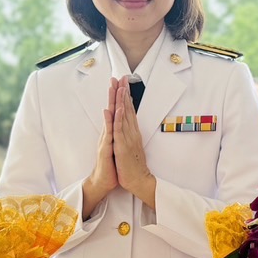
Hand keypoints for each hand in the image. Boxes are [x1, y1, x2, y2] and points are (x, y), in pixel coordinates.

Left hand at [110, 77, 155, 204]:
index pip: (129, 111)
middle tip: (123, 77)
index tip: (124, 83)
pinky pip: (120, 130)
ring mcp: (128, 138)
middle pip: (128, 108)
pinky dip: (119, 118)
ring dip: (122, 100)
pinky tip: (118, 108)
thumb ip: (129, 135)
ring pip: (124, 116)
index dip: (126, 96)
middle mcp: (132, 133)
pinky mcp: (123, 146)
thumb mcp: (130, 147)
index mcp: (132, 133)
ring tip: (120, 86)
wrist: (138, 181)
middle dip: (125, 92)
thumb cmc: (132, 166)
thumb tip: (128, 126)